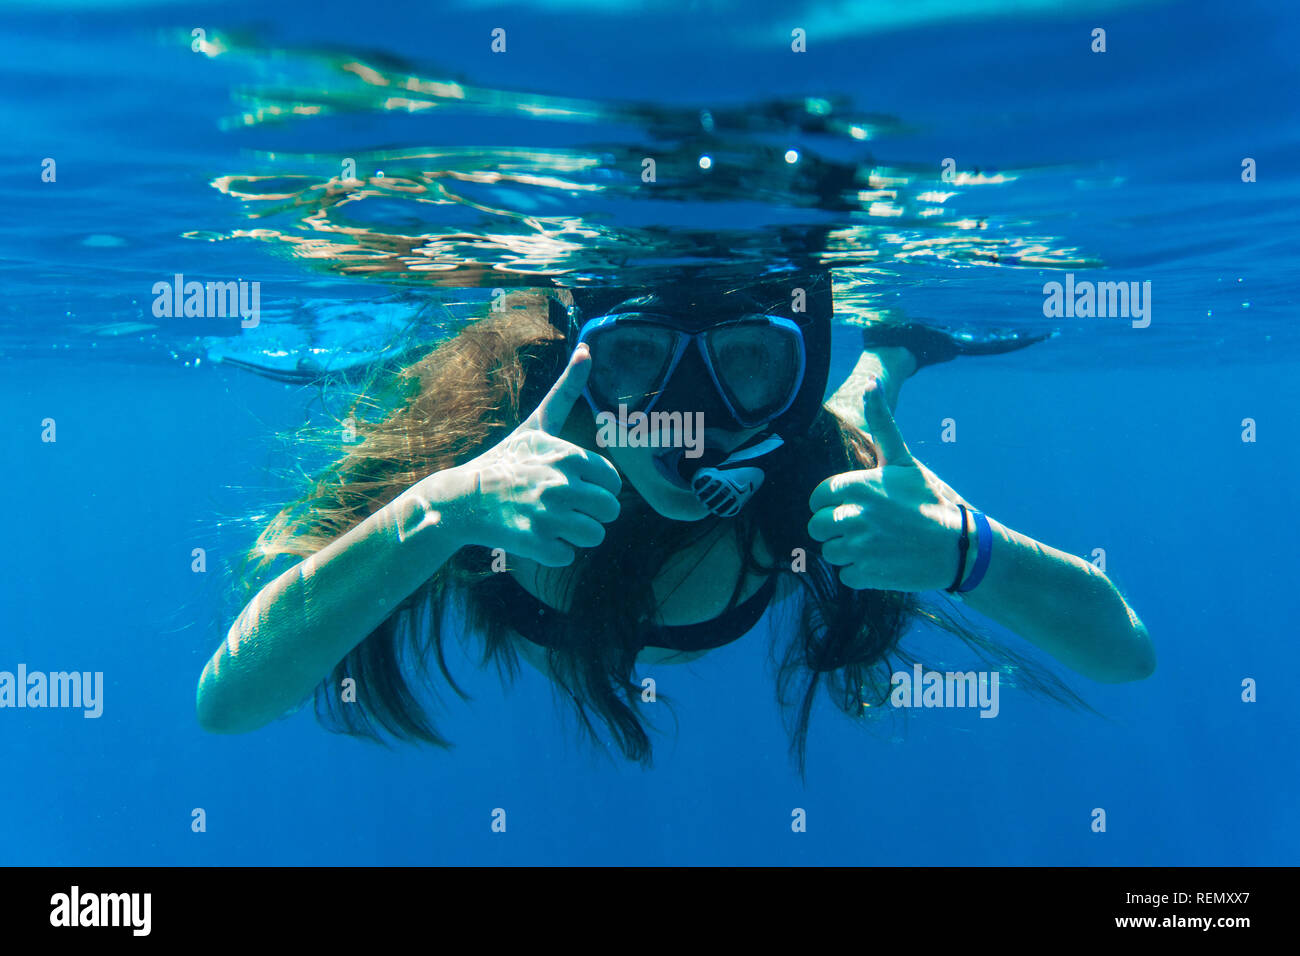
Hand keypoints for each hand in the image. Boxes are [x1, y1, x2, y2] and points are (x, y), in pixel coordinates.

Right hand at [442, 344, 621, 566]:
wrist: (461, 498)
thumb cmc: (505, 460)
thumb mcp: (537, 423)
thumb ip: (567, 389)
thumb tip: (588, 348)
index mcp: (569, 456)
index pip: (613, 482)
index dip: (596, 487)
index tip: (573, 485)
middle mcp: (561, 485)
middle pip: (610, 512)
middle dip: (591, 513)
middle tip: (563, 507)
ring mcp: (547, 516)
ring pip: (595, 537)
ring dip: (576, 534)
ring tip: (551, 523)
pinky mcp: (533, 543)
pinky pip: (568, 556)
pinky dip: (554, 552)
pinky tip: (533, 535)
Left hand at [807, 378, 963, 591]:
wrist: (960, 545)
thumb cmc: (931, 499)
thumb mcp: (903, 460)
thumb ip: (882, 424)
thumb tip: (871, 381)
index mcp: (857, 485)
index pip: (817, 498)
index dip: (831, 503)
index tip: (852, 506)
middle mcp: (853, 515)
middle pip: (817, 526)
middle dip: (835, 528)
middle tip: (863, 527)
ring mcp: (859, 546)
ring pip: (830, 552)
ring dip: (847, 551)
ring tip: (876, 543)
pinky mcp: (867, 574)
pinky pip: (846, 575)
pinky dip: (860, 573)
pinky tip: (882, 561)